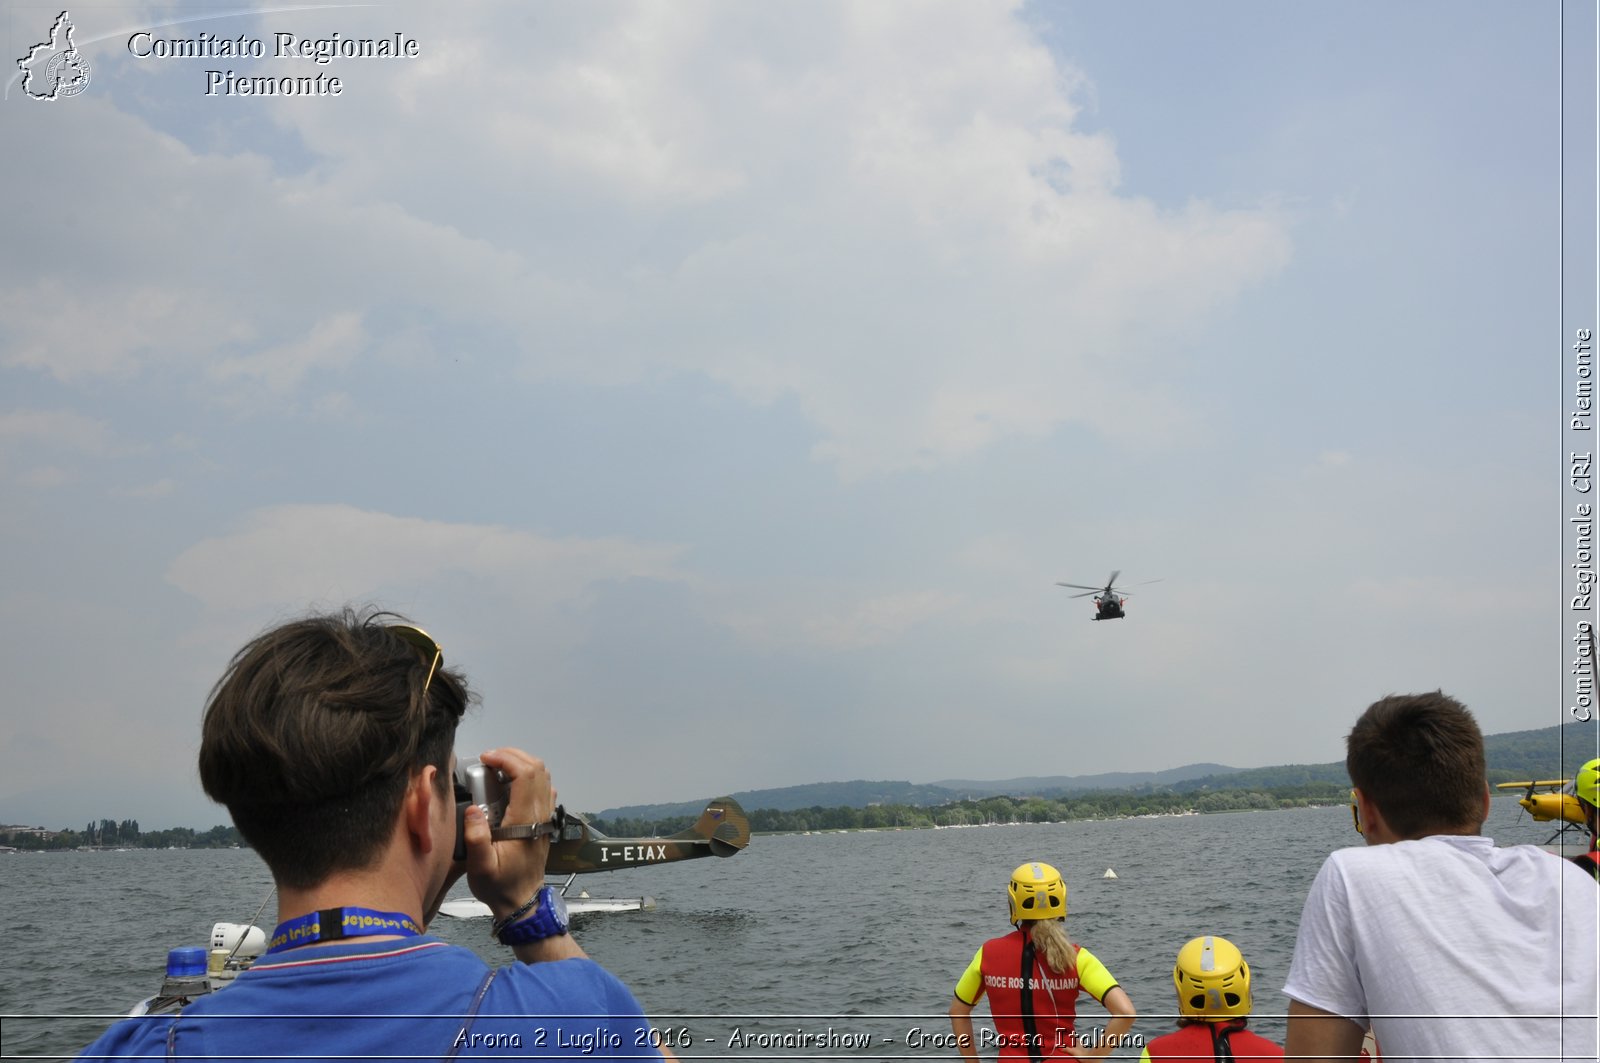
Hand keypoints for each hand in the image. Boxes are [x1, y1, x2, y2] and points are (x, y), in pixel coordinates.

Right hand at [461, 747, 554, 919]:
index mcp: (526, 820)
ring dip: (520, 764)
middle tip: (488, 760)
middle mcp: (541, 814)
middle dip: (512, 756)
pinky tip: (508, 785)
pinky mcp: (544, 820)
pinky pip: (542, 788)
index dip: (506, 760)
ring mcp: (545, 816)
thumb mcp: (481, 868)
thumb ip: (476, 839)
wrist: (522, 902)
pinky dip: (527, 777)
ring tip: (495, 769)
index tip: (485, 759)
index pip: (525, 775)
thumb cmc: (500, 886)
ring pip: (542, 776)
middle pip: (537, 769)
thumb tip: (473, 810)